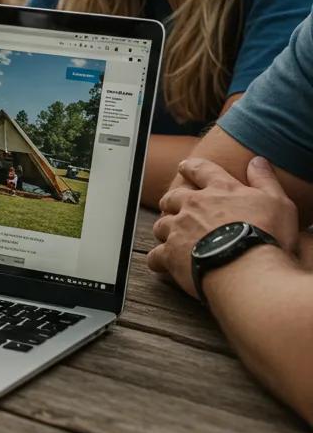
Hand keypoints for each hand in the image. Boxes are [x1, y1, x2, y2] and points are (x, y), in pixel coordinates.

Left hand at [147, 156, 299, 296]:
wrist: (249, 271)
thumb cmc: (266, 237)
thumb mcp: (277, 203)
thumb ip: (264, 180)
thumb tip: (256, 161)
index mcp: (219, 190)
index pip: (200, 169)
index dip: (191, 167)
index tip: (183, 166)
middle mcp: (193, 205)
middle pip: (172, 197)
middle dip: (172, 201)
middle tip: (174, 206)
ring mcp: (179, 229)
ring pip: (161, 224)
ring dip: (165, 230)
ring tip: (170, 237)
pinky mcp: (171, 254)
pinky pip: (156, 256)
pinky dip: (158, 260)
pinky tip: (161, 264)